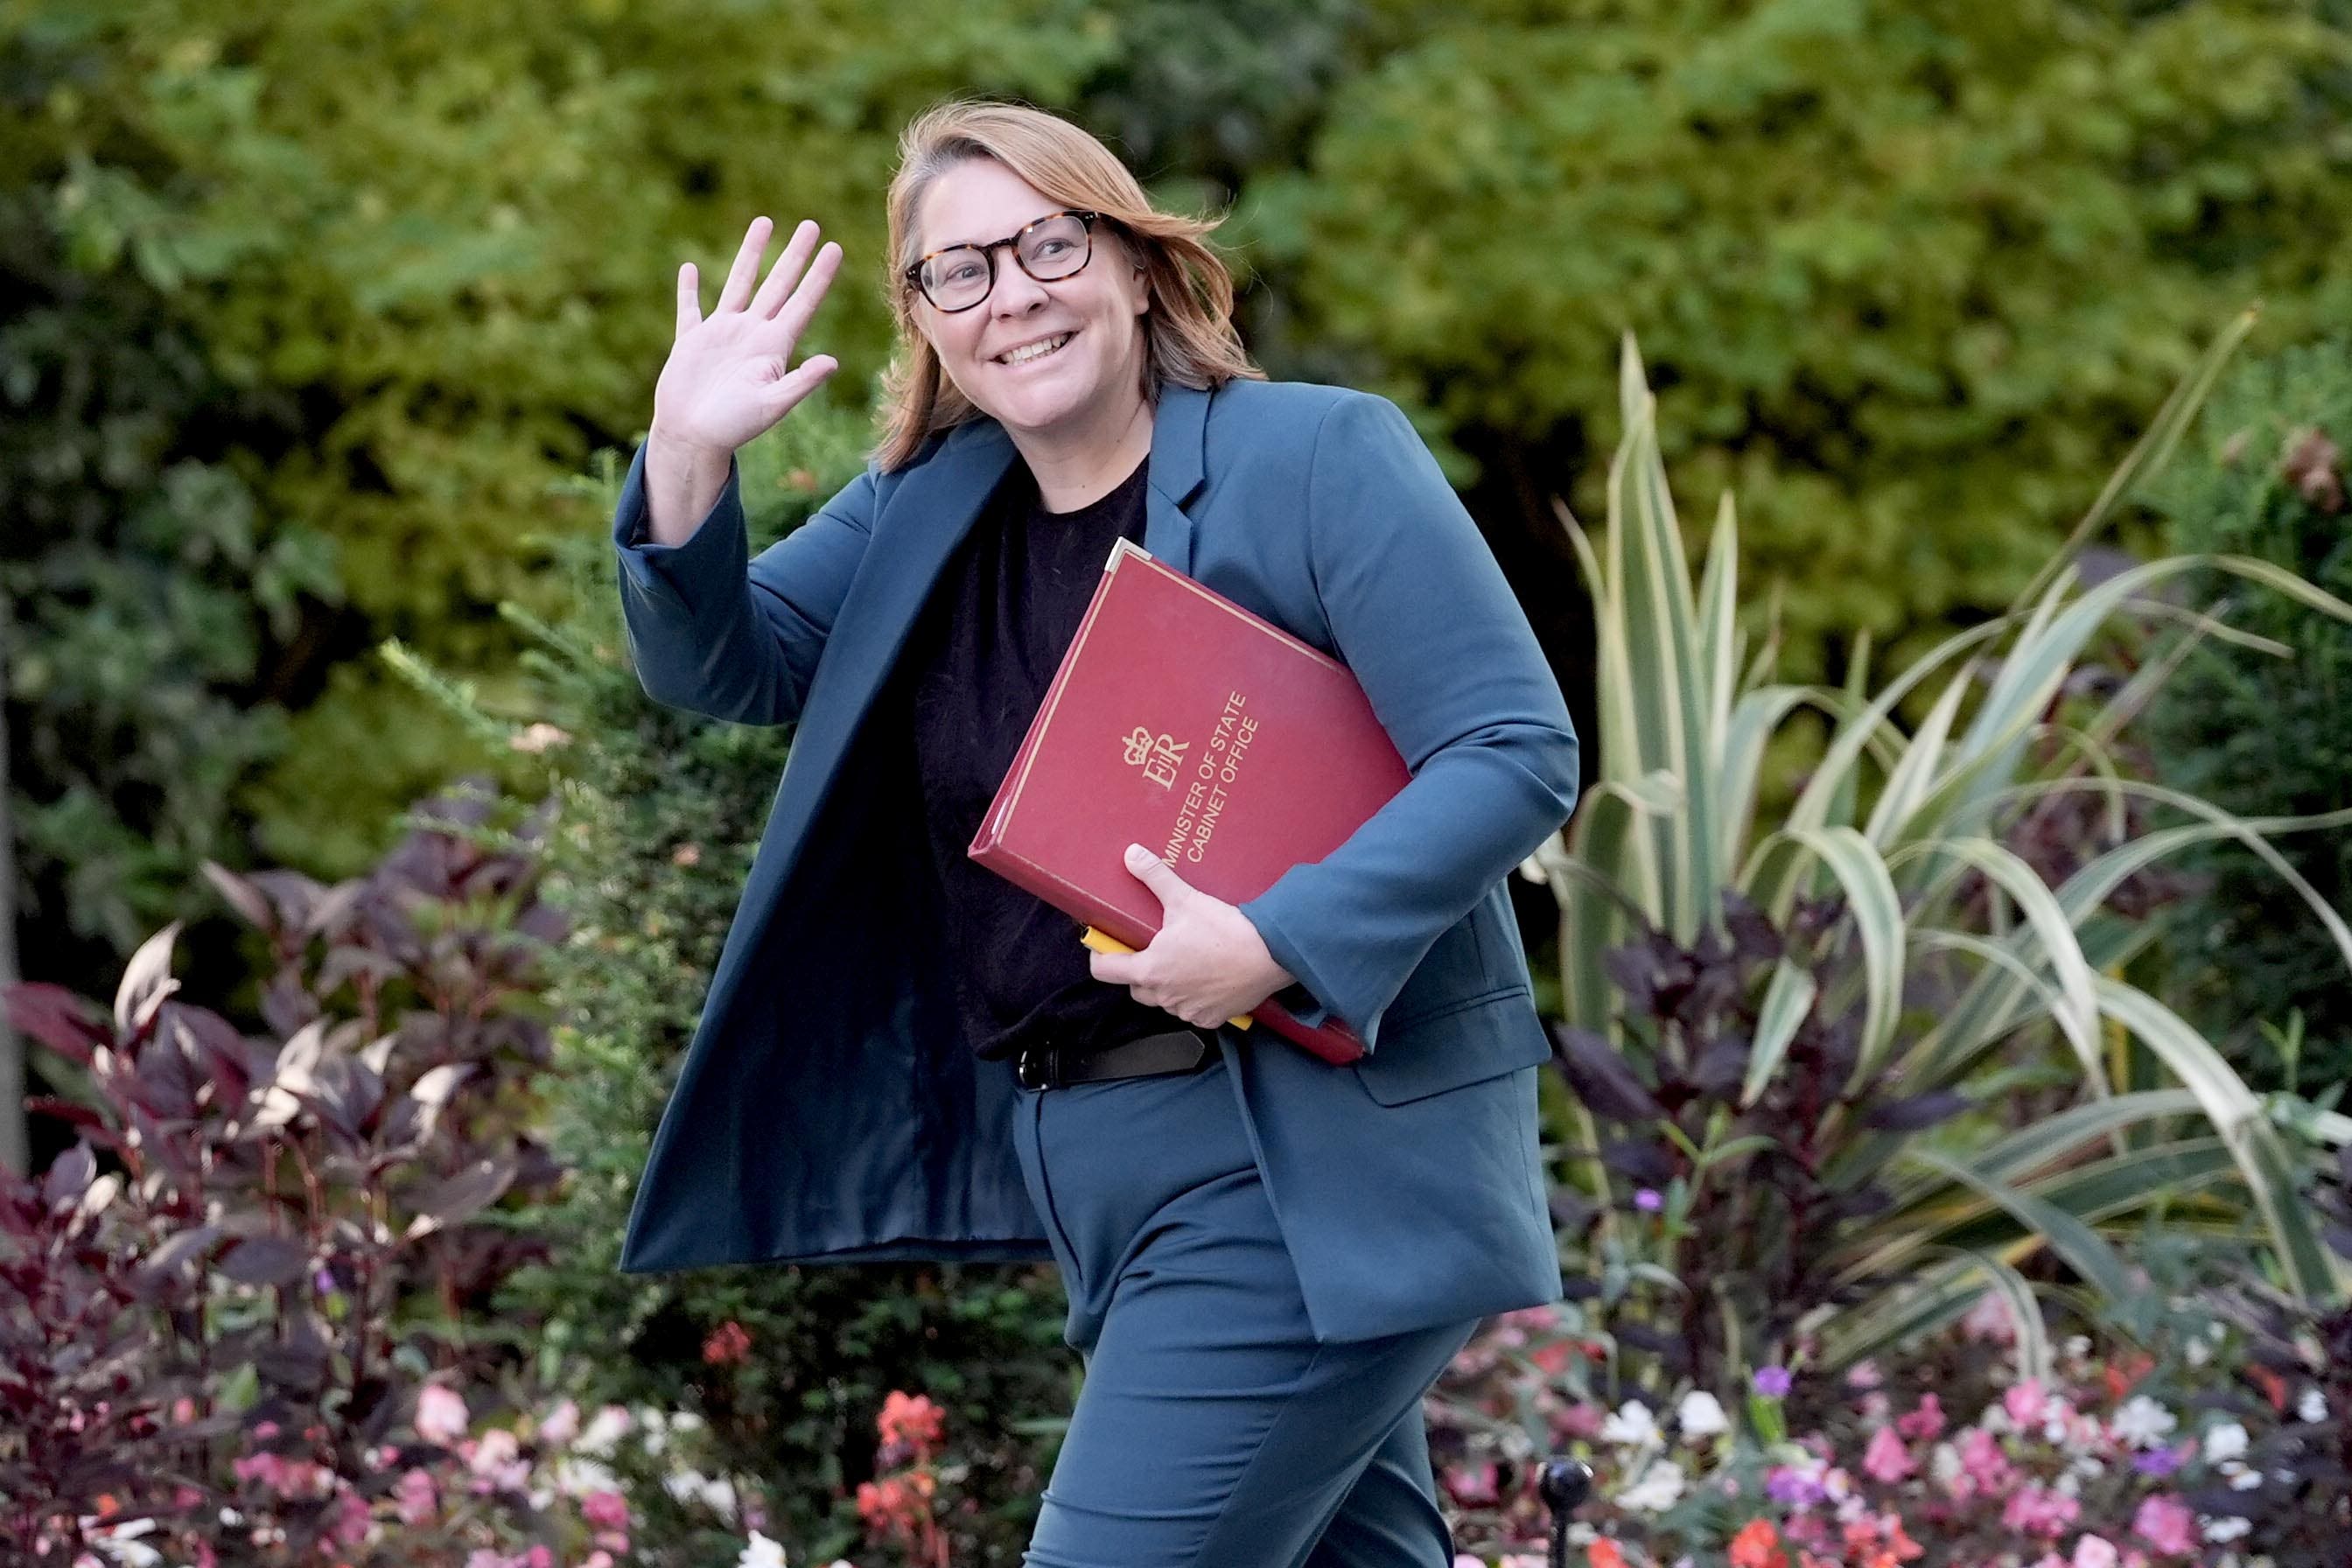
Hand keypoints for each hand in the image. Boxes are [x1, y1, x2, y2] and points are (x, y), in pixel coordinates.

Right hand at [651, 215, 843, 458]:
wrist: (693, 438)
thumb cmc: (734, 427)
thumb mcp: (772, 405)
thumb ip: (800, 382)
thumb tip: (833, 362)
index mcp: (774, 347)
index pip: (803, 303)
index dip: (819, 276)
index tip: (835, 248)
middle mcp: (752, 334)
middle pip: (778, 284)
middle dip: (795, 255)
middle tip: (812, 225)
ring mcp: (721, 334)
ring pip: (739, 283)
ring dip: (751, 254)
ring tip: (764, 223)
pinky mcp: (691, 340)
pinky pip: (689, 308)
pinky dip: (687, 289)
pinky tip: (688, 268)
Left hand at [1089, 844, 1297, 1029]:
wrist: (1269, 955)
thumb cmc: (1224, 930)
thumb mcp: (1185, 898)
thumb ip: (1154, 877)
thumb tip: (1131, 854)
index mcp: (1150, 969)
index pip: (1105, 971)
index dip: (1100, 956)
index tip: (1106, 946)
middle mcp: (1164, 996)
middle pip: (1135, 988)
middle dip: (1138, 971)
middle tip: (1152, 949)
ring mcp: (1187, 1010)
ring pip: (1164, 1001)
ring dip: (1167, 986)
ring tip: (1183, 962)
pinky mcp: (1210, 1019)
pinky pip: (1191, 1011)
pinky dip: (1193, 998)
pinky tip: (1206, 979)